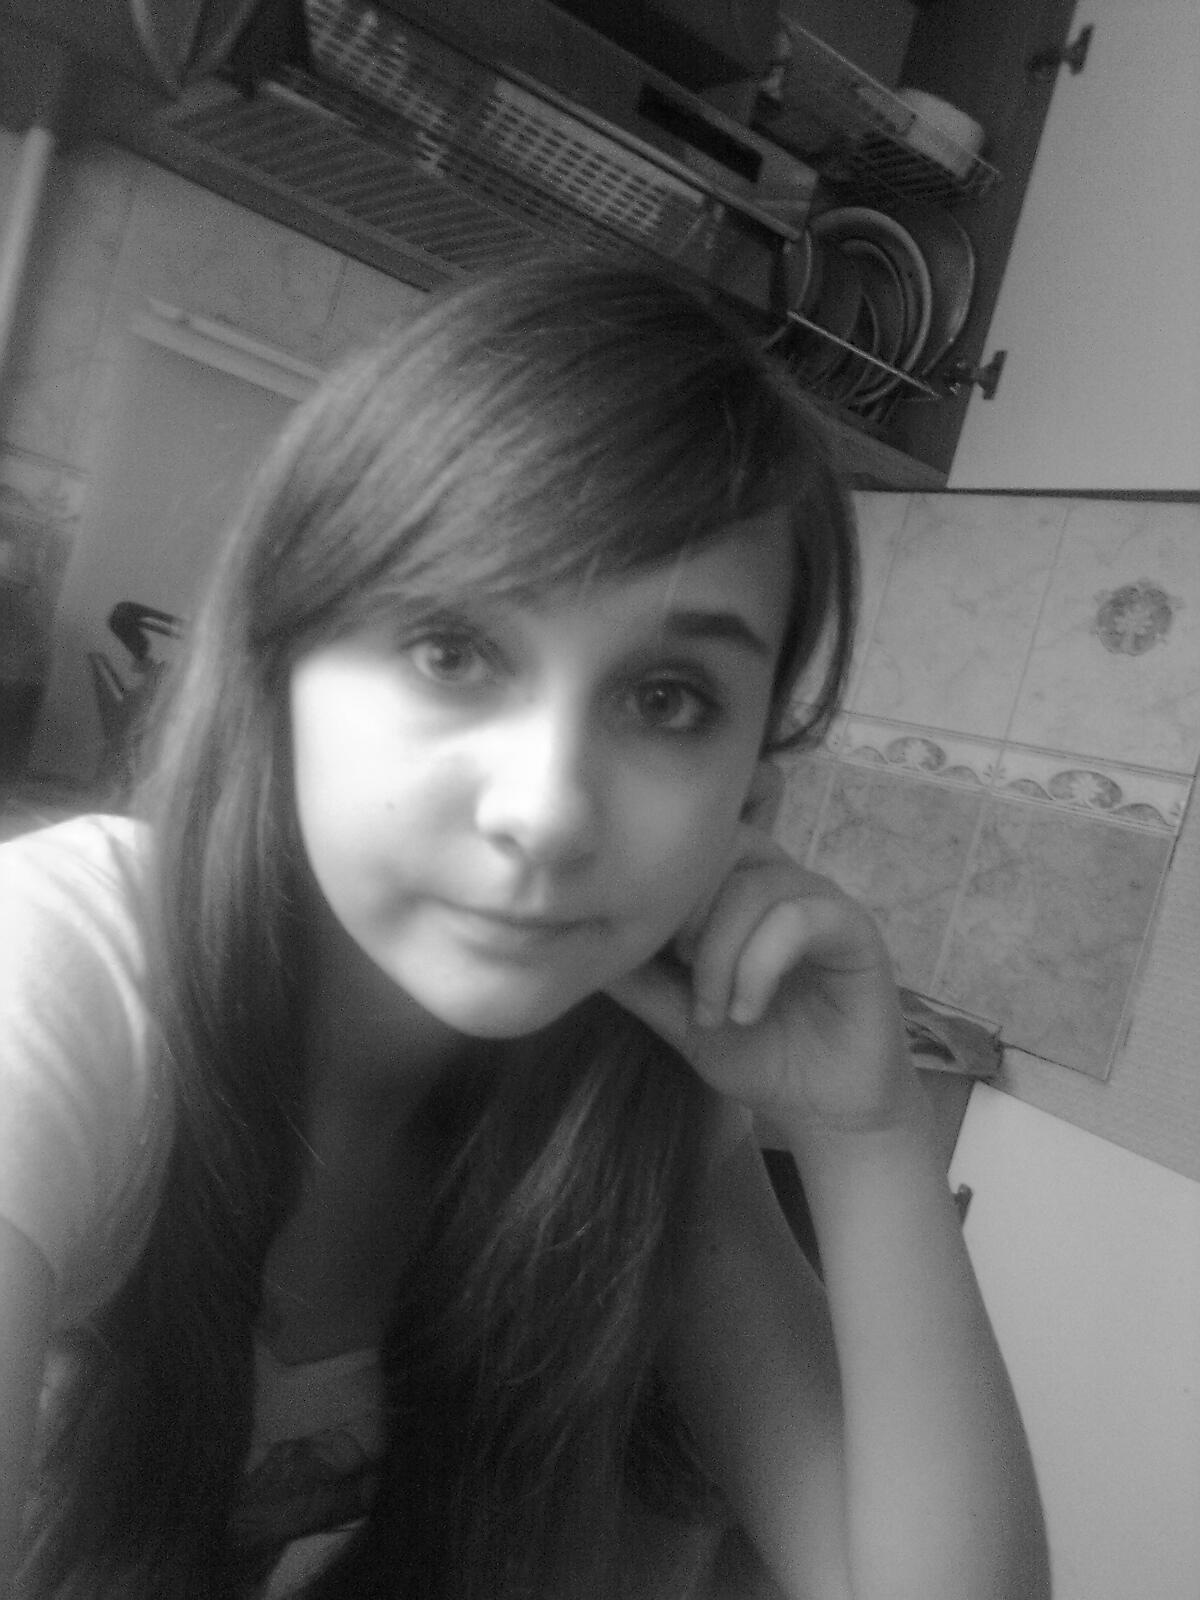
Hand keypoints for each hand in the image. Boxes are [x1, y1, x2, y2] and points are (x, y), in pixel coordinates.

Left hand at [606, 831, 914, 1134]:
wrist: (823, 1111)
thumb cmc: (755, 1053)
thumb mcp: (678, 1016)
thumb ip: (638, 976)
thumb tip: (571, 942)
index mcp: (736, 888)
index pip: (688, 848)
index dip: (659, 892)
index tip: (650, 958)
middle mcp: (779, 881)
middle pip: (721, 847)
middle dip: (686, 913)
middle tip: (682, 978)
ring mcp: (819, 899)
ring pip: (755, 886)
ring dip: (720, 954)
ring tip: (714, 1012)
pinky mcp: (854, 927)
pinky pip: (800, 916)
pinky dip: (760, 965)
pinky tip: (748, 1012)